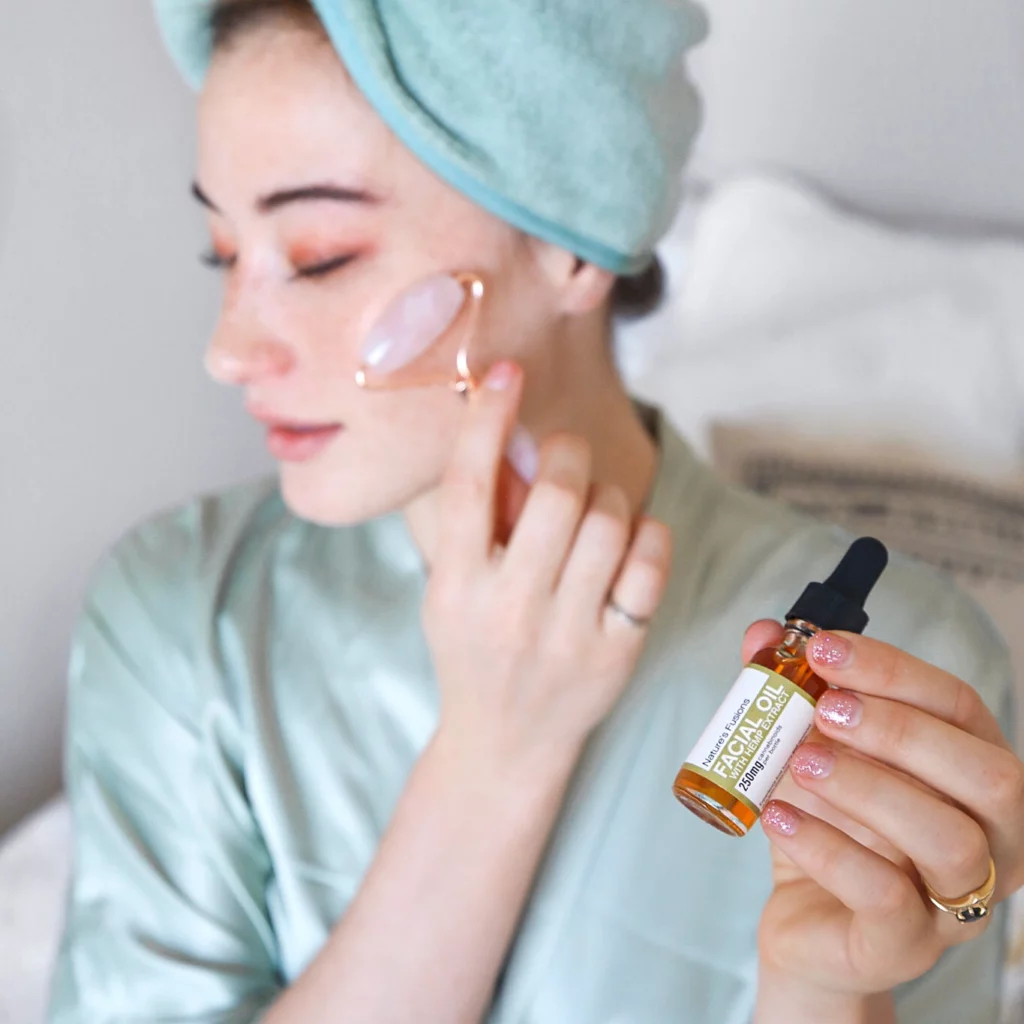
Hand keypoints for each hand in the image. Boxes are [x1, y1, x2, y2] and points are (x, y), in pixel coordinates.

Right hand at [425, 361, 671, 769]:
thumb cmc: (473, 649)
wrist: (504, 744)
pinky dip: (647, 532)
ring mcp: (568, 635)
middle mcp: (509, 610)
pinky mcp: (617, 653)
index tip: (506, 373)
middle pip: (558, 496)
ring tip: (594, 508)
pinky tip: (629, 539)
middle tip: (568, 454)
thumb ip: (474, 518)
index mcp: (455, 587)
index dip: (487, 420)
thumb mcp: (449, 588)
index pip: (468, 487)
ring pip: (610, 521)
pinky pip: (650, 562)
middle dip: (570, 454)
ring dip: (608, 495)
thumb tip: (510, 437)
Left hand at [742, 620, 1022, 997]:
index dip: (894, 670)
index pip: (960, 707)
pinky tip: (778, 817)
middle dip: (901, 730)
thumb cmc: (827, 822)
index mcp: (971, 773)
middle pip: (988, 775)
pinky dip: (827, 848)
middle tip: (823, 708)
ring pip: (950, 840)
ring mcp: (956, 902)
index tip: (823, 649)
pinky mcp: (905, 945)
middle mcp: (991, 838)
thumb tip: (763, 633)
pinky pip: (886, 897)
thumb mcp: (808, 747)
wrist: (806, 921)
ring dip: (869, 787)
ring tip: (798, 762)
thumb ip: (789, 688)